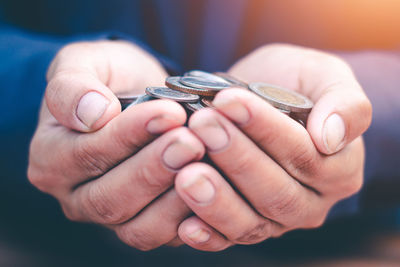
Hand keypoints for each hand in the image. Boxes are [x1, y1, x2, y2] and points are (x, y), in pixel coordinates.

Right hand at [28, 41, 204, 249]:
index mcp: (52, 158)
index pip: (86, 154)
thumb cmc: (110, 79)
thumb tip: (92, 115)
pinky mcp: (143, 225)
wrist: (135, 95)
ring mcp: (111, 217)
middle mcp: (77, 196)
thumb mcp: (84, 63)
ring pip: (138, 228)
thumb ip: (73, 84)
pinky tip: (215, 188)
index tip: (168, 112)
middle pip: (111, 199)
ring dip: (174, 199)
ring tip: (205, 162)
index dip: (128, 136)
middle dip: (154, 170)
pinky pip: (165, 236)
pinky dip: (192, 219)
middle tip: (191, 141)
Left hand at [173, 44, 371, 250]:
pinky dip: (208, 235)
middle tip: (202, 125)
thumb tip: (331, 138)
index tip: (229, 101)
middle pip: (276, 192)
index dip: (266, 130)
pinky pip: (228, 238)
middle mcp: (310, 202)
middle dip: (236, 158)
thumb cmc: (291, 84)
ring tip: (186, 173)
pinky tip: (185, 225)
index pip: (305, 155)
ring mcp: (276, 221)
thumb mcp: (323, 76)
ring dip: (218, 199)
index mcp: (339, 168)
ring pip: (251, 222)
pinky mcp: (245, 227)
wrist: (256, 101)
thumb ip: (344, 102)